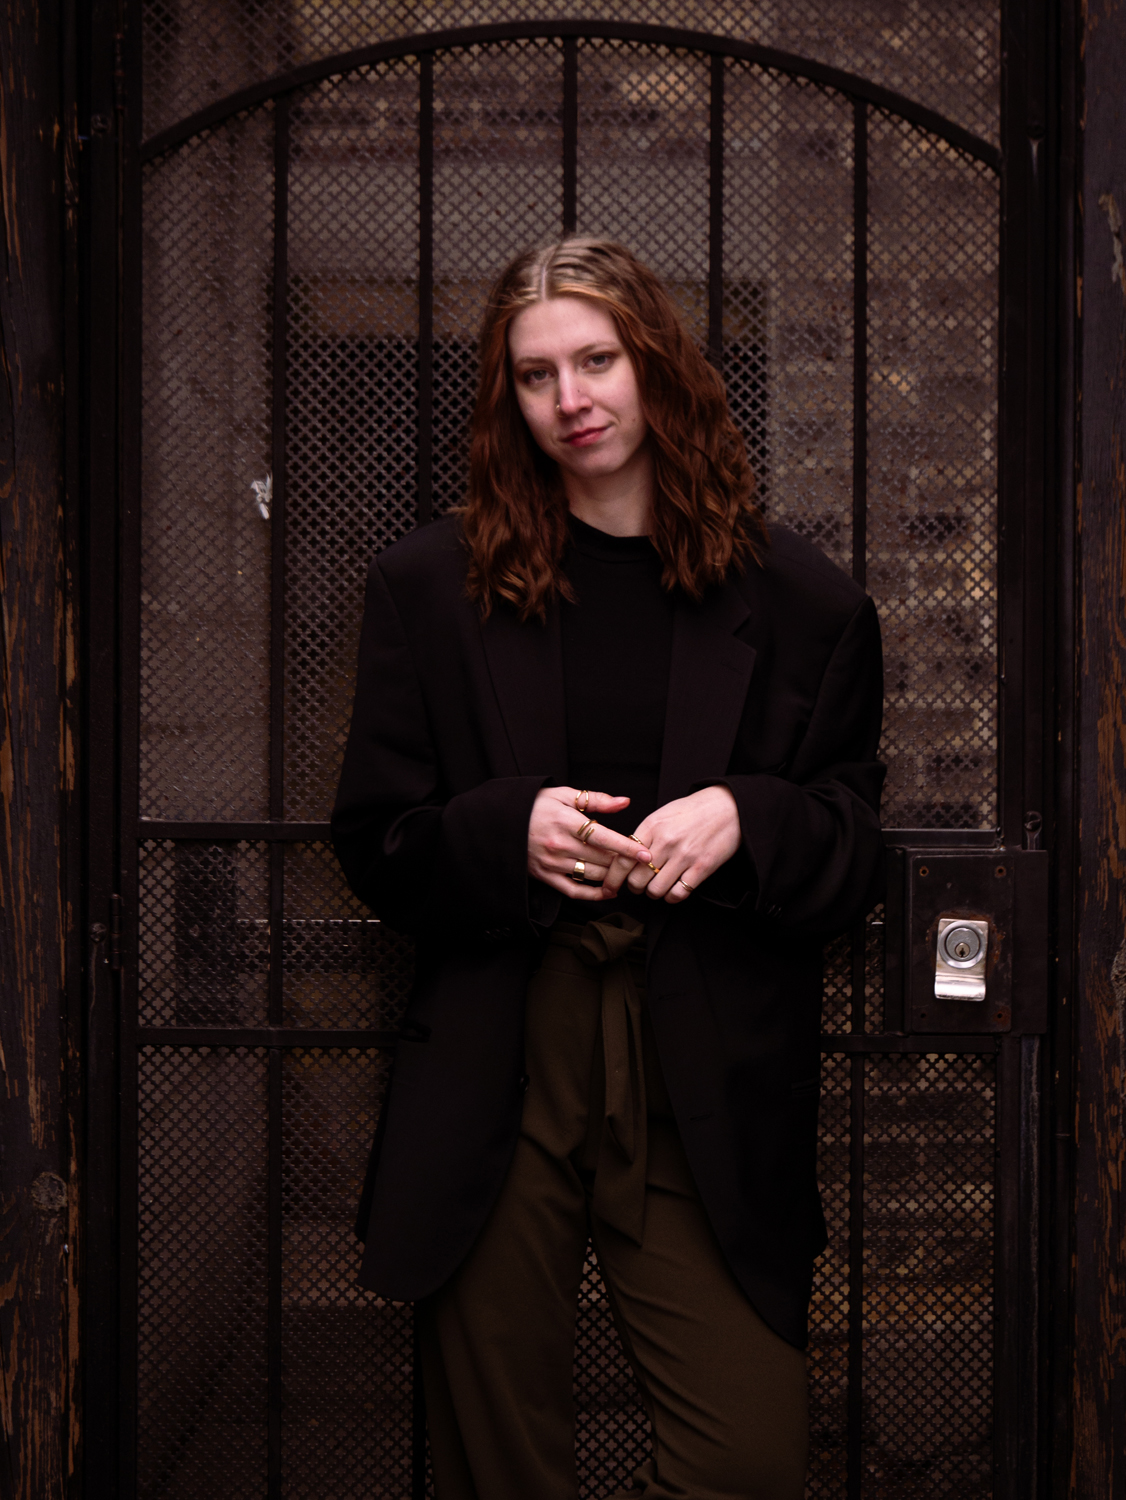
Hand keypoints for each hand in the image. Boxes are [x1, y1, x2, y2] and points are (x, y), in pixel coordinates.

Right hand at [528, 787, 653, 900]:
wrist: (501, 821)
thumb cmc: (535, 805)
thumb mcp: (564, 795)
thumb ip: (597, 800)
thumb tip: (625, 802)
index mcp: (566, 821)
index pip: (604, 837)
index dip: (627, 847)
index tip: (646, 854)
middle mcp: (560, 844)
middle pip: (601, 858)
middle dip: (623, 861)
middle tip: (640, 862)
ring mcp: (552, 863)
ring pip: (592, 874)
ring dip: (612, 875)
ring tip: (626, 872)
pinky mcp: (545, 876)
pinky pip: (574, 890)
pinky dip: (594, 894)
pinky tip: (609, 891)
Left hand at [602, 786, 741, 903]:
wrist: (728, 807)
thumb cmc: (694, 810)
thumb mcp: (663, 814)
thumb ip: (644, 834)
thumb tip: (626, 855)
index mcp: (652, 826)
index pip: (622, 858)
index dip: (613, 877)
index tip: (611, 886)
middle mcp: (666, 841)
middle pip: (636, 879)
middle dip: (635, 887)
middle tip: (640, 884)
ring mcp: (684, 856)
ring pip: (655, 890)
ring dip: (653, 893)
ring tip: (657, 886)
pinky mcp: (702, 867)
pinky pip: (678, 894)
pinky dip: (672, 897)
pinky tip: (673, 890)